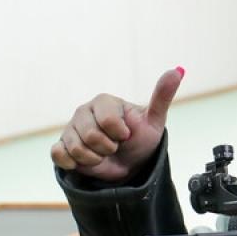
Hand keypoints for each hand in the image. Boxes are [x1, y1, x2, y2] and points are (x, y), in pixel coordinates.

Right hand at [50, 67, 183, 181]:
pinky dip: (75, 163)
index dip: (120, 134)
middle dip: (108, 148)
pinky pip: (59, 155)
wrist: (129, 164)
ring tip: (103, 153)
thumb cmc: (141, 139)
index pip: (108, 121)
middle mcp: (84, 111)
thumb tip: (178, 70)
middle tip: (115, 146)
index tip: (127, 134)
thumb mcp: (154, 120)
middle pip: (91, 136)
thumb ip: (162, 96)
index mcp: (104, 101)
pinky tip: (87, 161)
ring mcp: (70, 128)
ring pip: (76, 148)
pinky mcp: (61, 145)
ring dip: (95, 158)